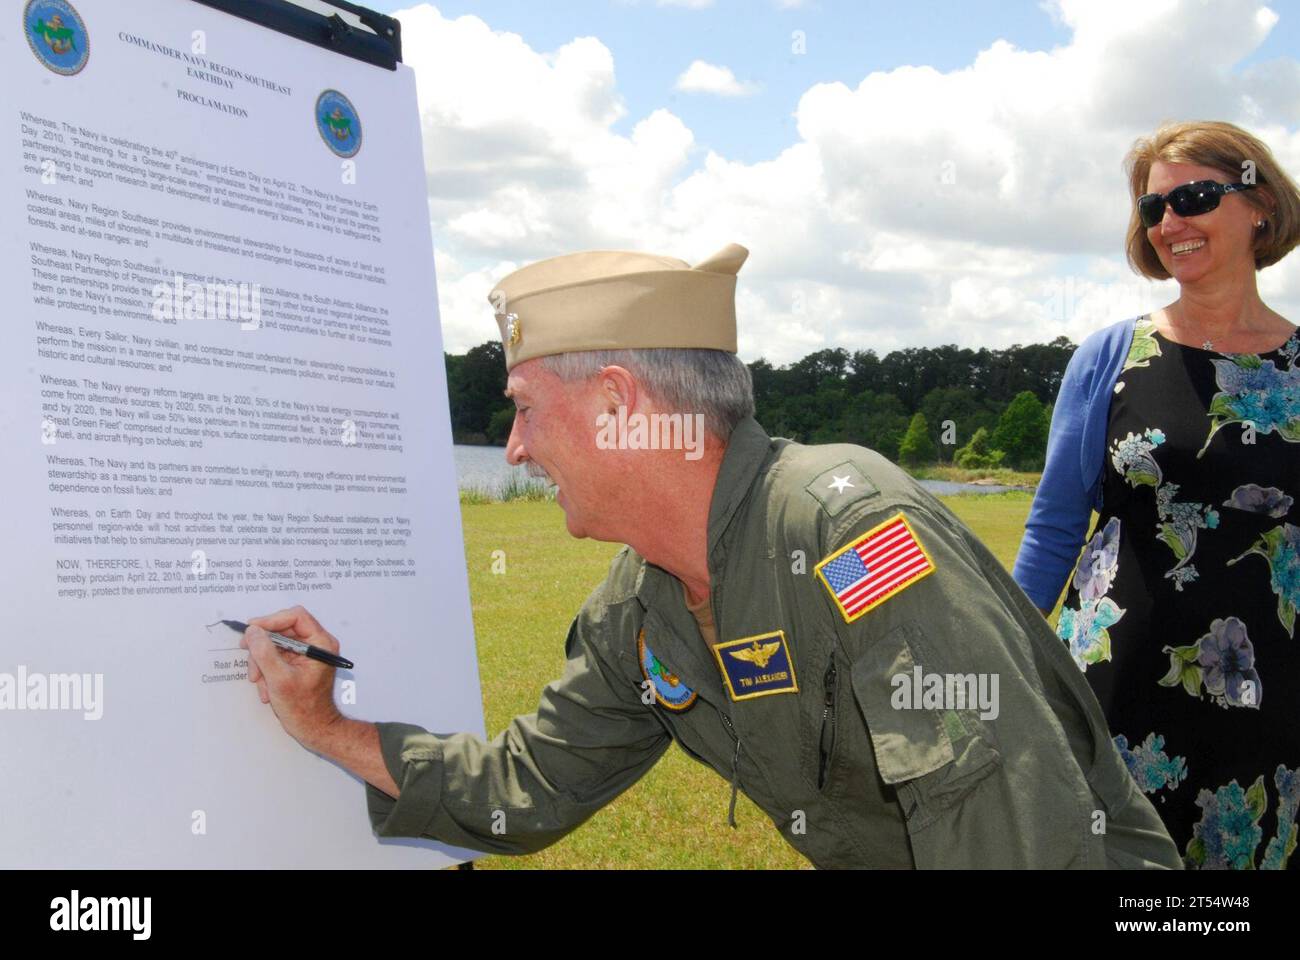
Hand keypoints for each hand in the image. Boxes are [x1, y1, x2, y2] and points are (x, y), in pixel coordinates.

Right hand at [241, 605, 344, 749]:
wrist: (313, 728)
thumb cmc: (304, 708)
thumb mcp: (279, 679)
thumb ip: (265, 653)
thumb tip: (252, 631)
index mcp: (321, 643)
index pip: (296, 616)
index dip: (271, 620)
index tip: (252, 629)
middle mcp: (315, 645)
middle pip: (282, 630)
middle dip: (263, 649)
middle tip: (251, 664)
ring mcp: (306, 654)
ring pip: (275, 645)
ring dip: (262, 664)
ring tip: (260, 683)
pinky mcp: (297, 663)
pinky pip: (276, 658)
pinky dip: (266, 671)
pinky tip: (267, 689)